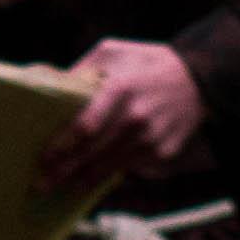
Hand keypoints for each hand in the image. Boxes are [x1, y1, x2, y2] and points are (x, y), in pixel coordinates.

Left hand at [38, 38, 208, 188]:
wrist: (198, 79)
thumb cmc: (144, 64)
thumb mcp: (113, 53)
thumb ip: (81, 70)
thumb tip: (45, 84)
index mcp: (120, 89)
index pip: (85, 126)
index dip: (62, 147)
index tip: (43, 159)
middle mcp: (136, 117)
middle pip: (92, 153)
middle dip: (64, 172)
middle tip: (41, 185)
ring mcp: (151, 138)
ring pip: (109, 168)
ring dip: (83, 180)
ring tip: (63, 186)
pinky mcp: (163, 152)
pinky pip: (130, 170)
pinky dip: (110, 176)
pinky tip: (91, 179)